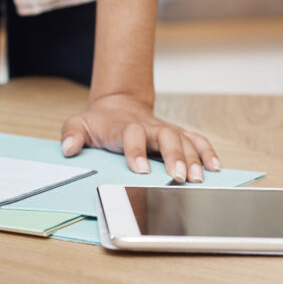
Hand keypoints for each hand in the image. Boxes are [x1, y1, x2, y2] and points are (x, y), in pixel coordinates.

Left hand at [60, 94, 219, 182]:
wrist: (118, 105)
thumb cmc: (99, 121)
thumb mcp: (79, 124)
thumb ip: (72, 134)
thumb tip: (68, 148)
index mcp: (125, 127)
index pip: (132, 135)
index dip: (136, 151)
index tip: (140, 170)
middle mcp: (150, 128)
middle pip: (166, 137)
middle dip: (174, 156)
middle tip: (178, 176)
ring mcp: (165, 131)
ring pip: (184, 140)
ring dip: (193, 158)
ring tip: (198, 178)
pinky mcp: (177, 135)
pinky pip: (196, 141)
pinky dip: (207, 153)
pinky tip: (215, 168)